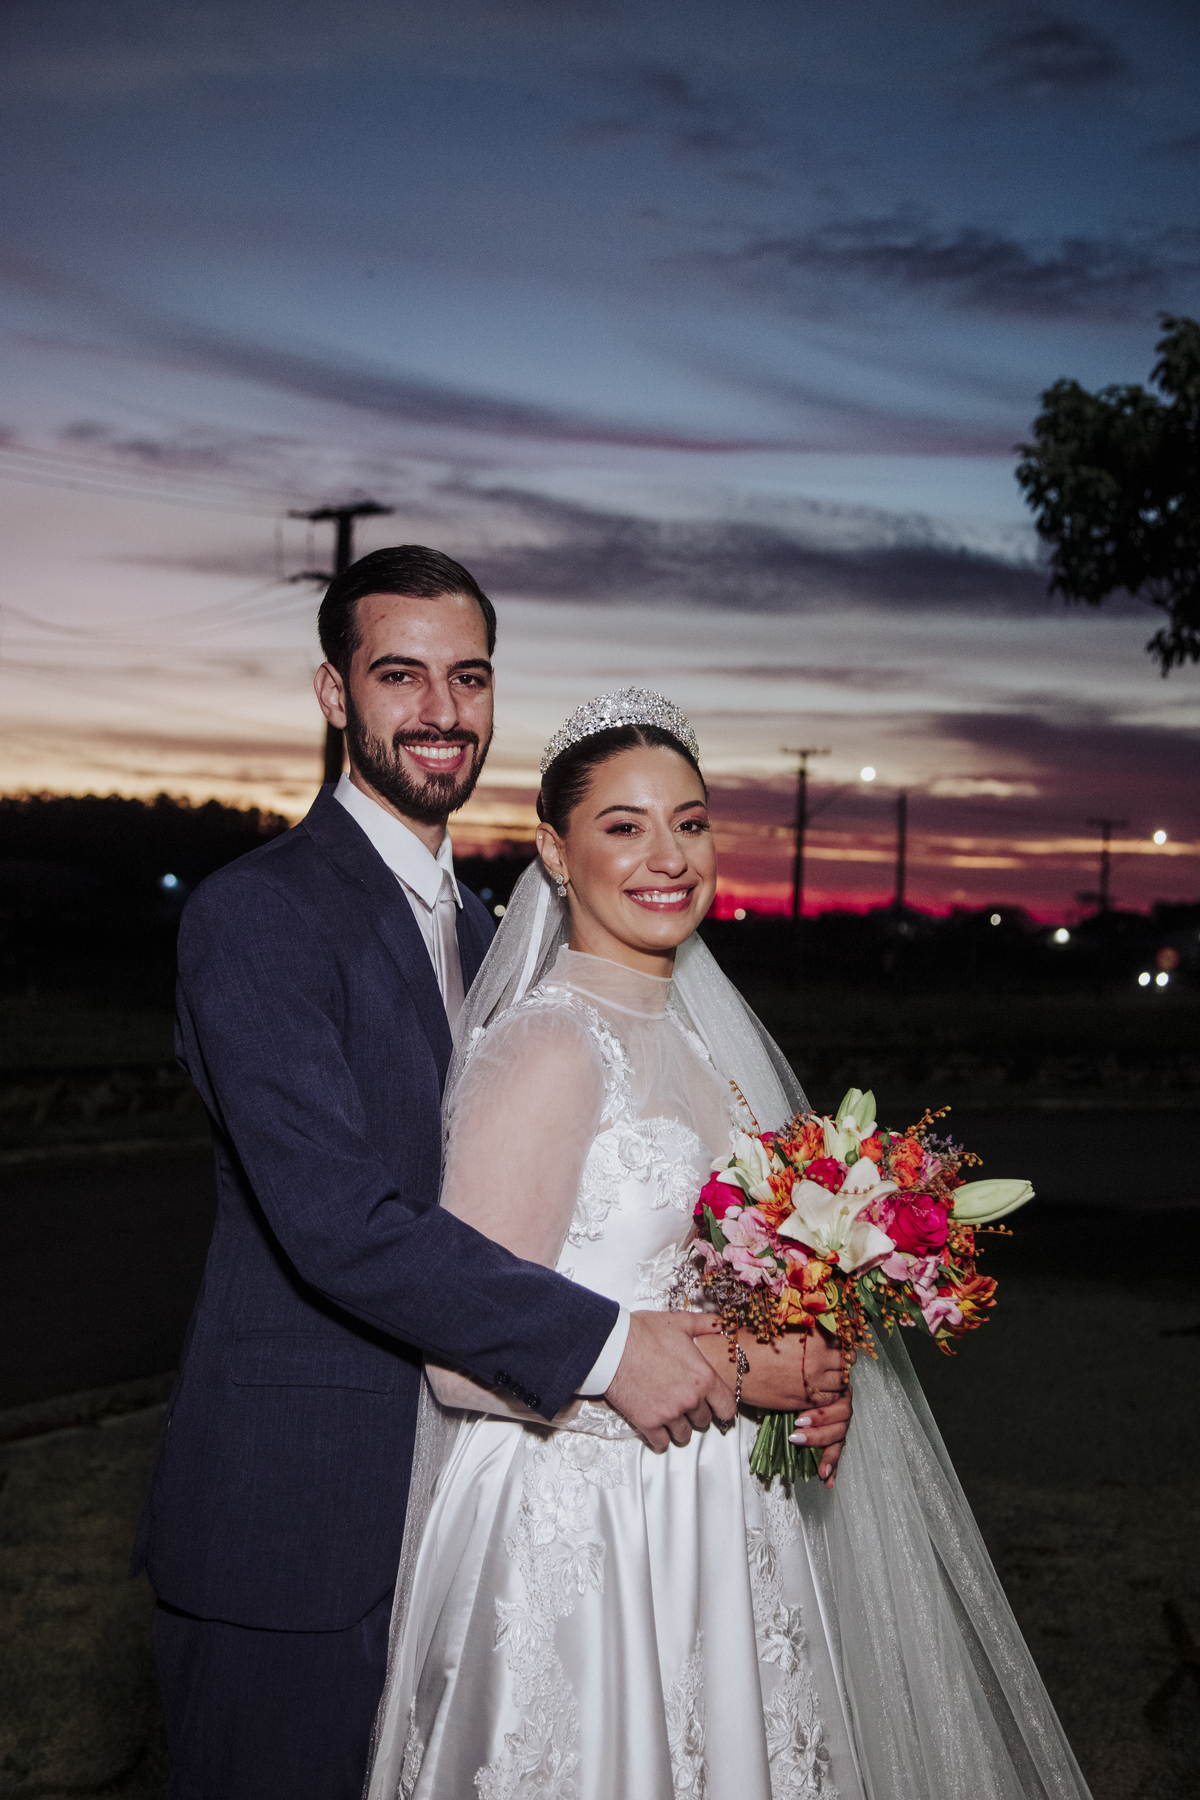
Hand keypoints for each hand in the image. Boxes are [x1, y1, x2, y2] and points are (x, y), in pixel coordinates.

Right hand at [605, 1312, 735, 1451]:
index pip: (727, 1407)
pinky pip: (661, 1442)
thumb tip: (722, 1323)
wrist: (611, 1346)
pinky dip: (660, 1438)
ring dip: (680, 1427)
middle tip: (686, 1403)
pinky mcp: (648, 1422)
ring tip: (672, 1416)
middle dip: (697, 1413)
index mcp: (703, 1378)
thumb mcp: (680, 1322)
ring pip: (684, 1435)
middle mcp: (690, 1399)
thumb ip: (706, 1324)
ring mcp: (669, 1414)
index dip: (723, 1407)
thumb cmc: (643, 1333)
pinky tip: (657, 1426)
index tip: (717, 1406)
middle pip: (704, 1421)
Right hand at [696, 1327, 854, 1488]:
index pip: (842, 1340)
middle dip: (843, 1360)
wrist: (730, 1366)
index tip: (837, 1343)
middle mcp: (816, 1359)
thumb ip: (805, 1332)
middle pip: (846, 1361)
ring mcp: (811, 1382)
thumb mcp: (781, 1329)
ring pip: (841, 1382)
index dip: (841, 1341)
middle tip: (836, 1359)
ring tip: (828, 1374)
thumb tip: (819, 1328)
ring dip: (838, 1378)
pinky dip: (829, 1395)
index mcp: (812, 1337)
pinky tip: (819, 1389)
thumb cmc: (749, 1342)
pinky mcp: (803, 1400)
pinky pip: (828, 1400)